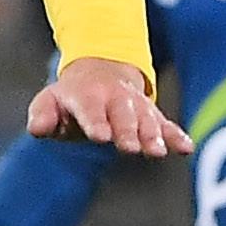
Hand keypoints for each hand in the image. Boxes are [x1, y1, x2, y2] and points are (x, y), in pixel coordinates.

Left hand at [26, 56, 188, 157]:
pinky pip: (166, 125)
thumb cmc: (70, 97)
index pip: (91, 110)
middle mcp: (116, 99)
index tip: (100, 137)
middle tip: (130, 149)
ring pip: (146, 121)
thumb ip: (42, 115)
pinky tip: (187, 148)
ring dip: (153, 136)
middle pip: (123, 116)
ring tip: (157, 152)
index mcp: (88, 96)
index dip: (95, 122)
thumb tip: (38, 128)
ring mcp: (136, 106)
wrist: (100, 72)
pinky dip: (176, 136)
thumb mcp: (49, 101)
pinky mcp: (152, 116)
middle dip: (128, 132)